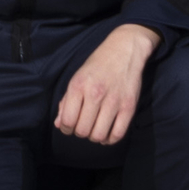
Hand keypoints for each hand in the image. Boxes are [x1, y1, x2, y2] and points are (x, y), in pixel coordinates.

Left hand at [53, 24, 158, 148]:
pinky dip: (109, 139)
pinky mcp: (129, 107)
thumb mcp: (77, 77)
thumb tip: (59, 124)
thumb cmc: (97, 64)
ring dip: (94, 137)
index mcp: (78, 86)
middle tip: (83, 126)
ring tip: (95, 129)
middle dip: (80, 133)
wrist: (124, 50)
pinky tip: (106, 133)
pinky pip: (117, 134)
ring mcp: (114, 101)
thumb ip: (66, 101)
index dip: (66, 128)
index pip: (68, 120)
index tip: (69, 126)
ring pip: (99, 135)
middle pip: (83, 131)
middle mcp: (95, 94)